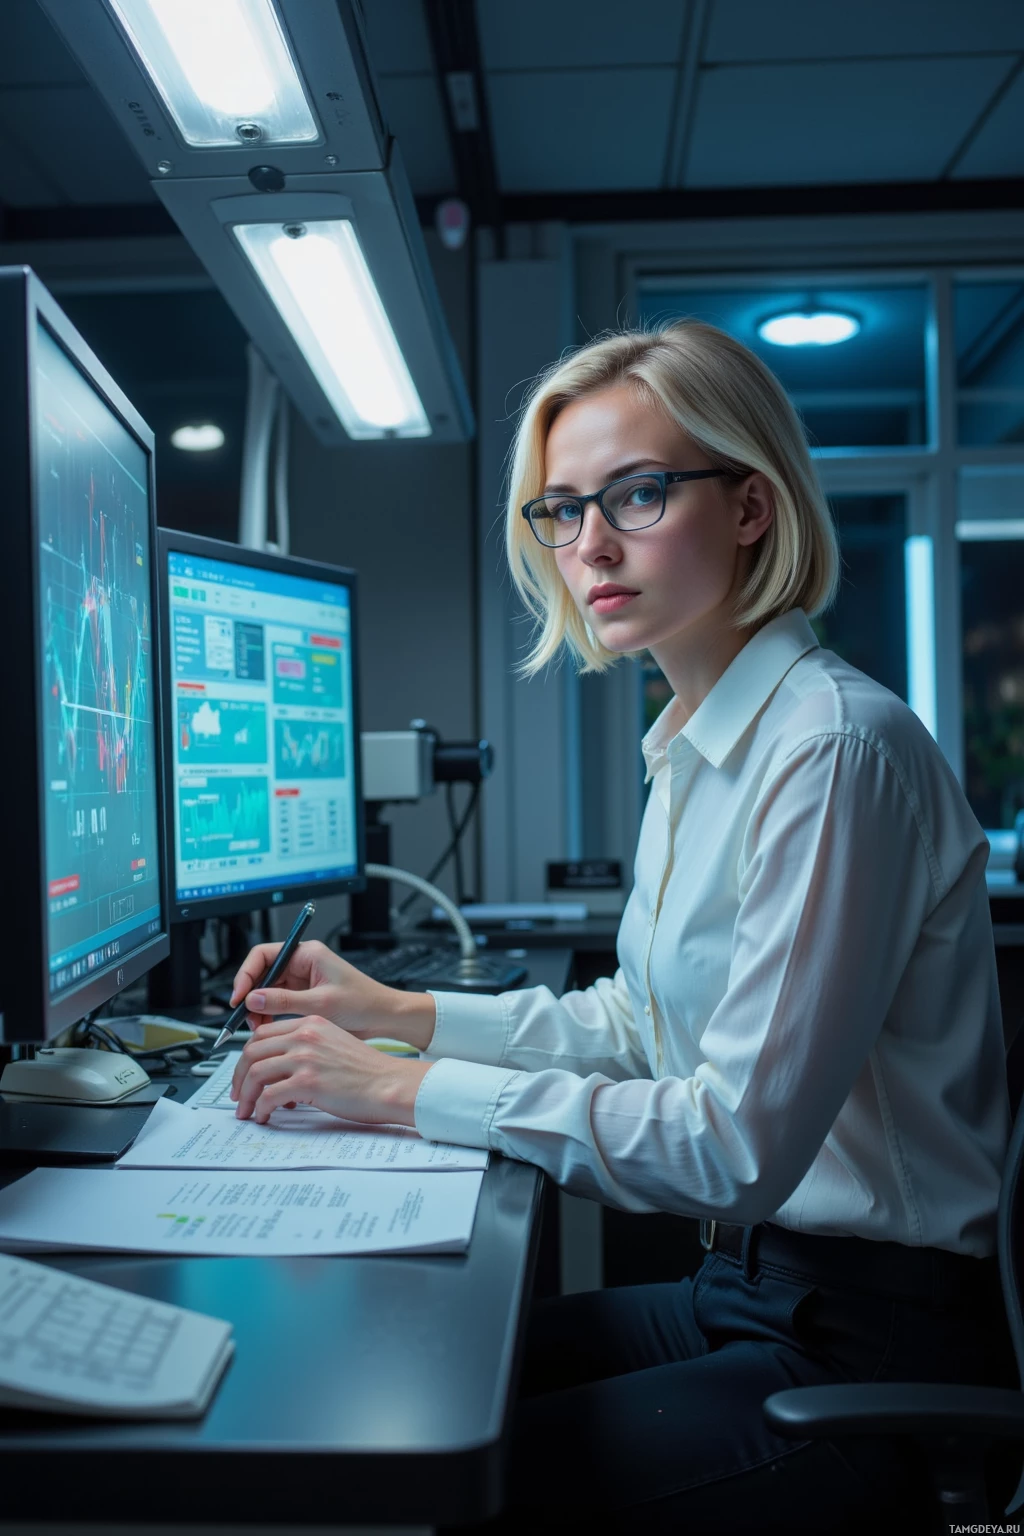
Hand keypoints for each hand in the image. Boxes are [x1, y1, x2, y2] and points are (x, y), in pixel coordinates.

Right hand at [228, 939, 435, 1049]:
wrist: (384, 1018)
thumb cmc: (364, 1003)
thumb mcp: (321, 1004)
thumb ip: (284, 1002)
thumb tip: (253, 999)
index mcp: (307, 954)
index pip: (264, 955)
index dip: (246, 974)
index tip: (239, 996)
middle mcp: (302, 963)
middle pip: (262, 973)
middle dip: (251, 995)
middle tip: (245, 1016)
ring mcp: (302, 980)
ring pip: (267, 990)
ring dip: (259, 1008)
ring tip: (258, 1027)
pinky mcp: (304, 996)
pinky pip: (277, 1002)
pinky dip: (269, 1015)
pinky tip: (268, 1028)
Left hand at [230, 1014, 432, 1125]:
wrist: (389, 1084)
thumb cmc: (367, 1071)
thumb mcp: (333, 1044)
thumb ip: (306, 1047)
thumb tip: (279, 1068)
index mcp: (310, 1023)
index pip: (263, 1034)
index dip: (248, 1056)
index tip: (244, 1073)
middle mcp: (304, 1035)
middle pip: (252, 1052)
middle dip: (239, 1077)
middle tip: (238, 1095)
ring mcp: (305, 1058)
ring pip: (255, 1074)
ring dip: (245, 1096)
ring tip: (247, 1111)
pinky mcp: (307, 1081)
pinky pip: (268, 1096)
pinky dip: (260, 1109)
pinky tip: (264, 1116)